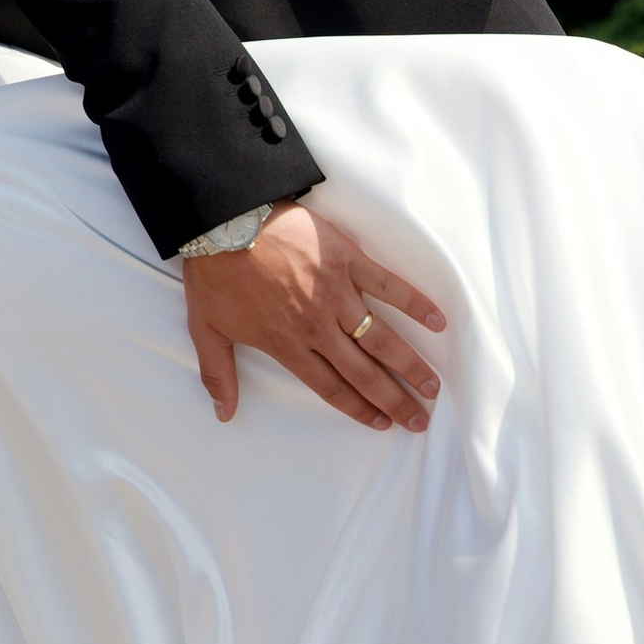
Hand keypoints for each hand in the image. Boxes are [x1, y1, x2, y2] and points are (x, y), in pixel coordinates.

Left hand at [180, 203, 446, 432]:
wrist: (223, 220)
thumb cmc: (214, 273)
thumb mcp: (206, 330)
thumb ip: (219, 375)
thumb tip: (224, 414)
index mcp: (288, 345)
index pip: (332, 387)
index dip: (360, 409)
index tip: (383, 424)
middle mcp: (318, 326)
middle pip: (365, 372)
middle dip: (396, 399)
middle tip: (420, 418)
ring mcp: (337, 292)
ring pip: (382, 338)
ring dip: (411, 364)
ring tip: (434, 386)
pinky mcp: (347, 260)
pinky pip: (388, 285)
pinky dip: (415, 303)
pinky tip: (438, 321)